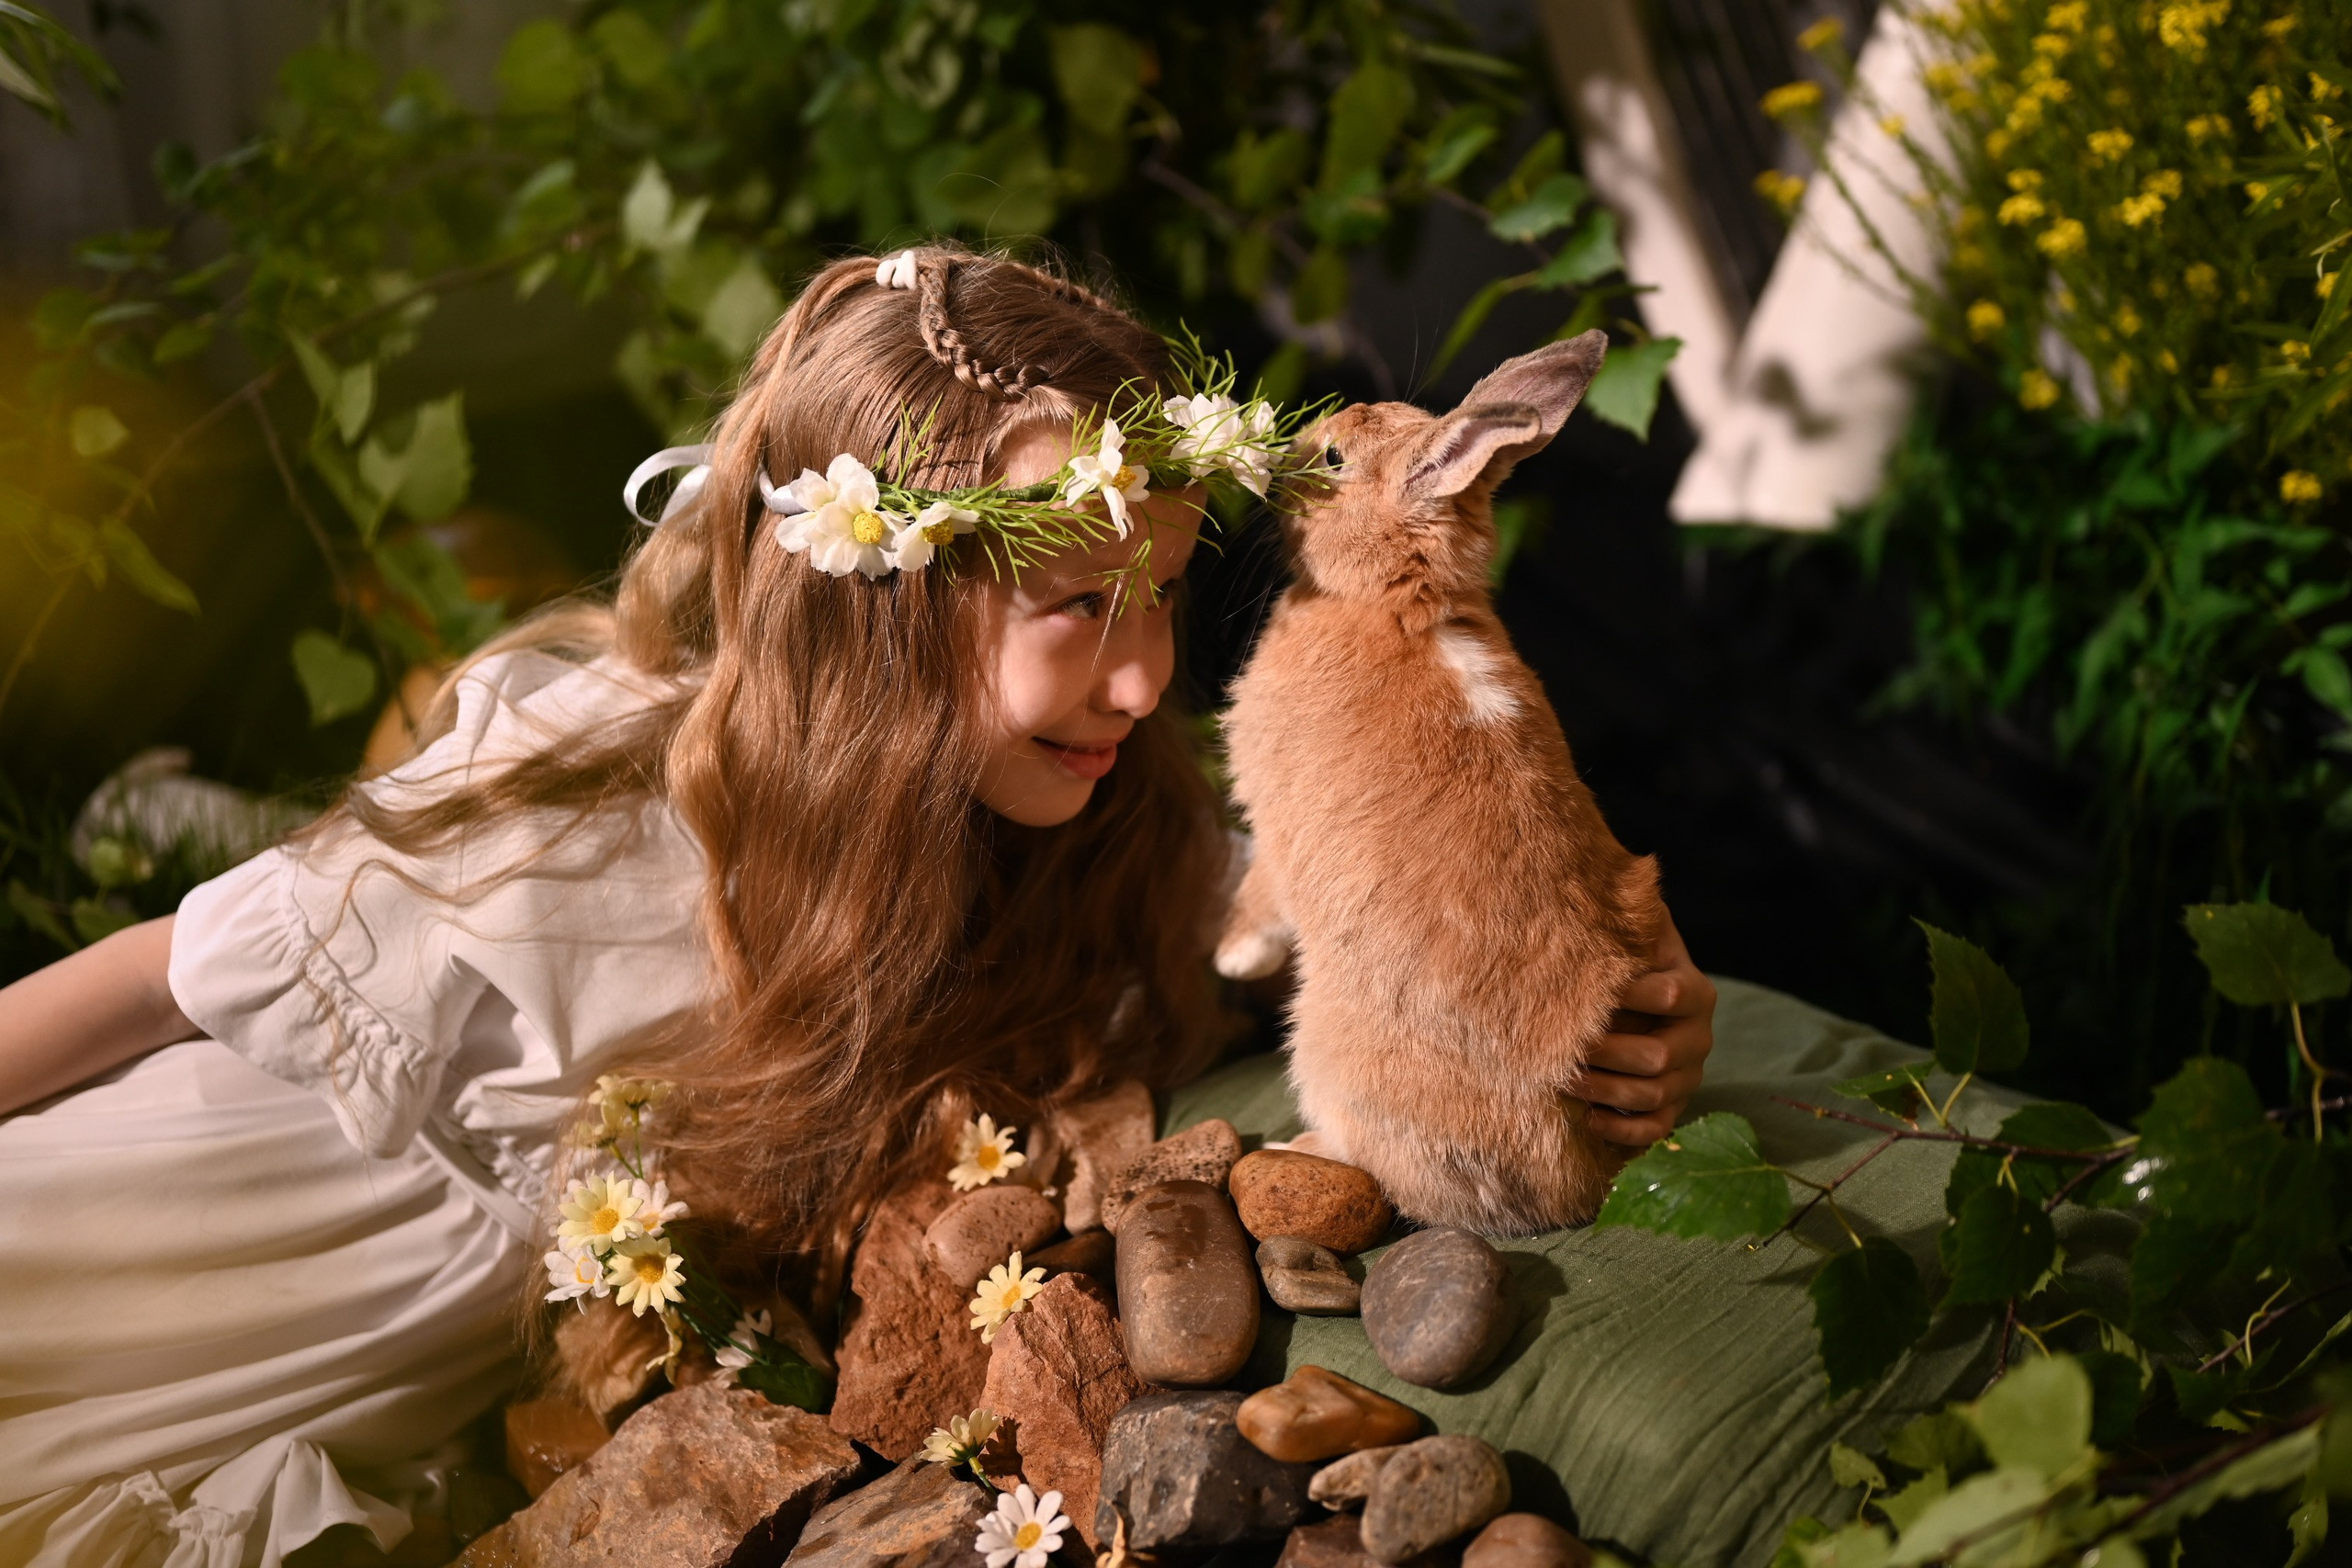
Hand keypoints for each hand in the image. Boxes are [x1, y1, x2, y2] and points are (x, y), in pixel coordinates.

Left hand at [1579, 912, 1714, 1145]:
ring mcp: (1687, 1077)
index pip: (1672, 995)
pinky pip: (1656, 1130)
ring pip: (1653, 1095)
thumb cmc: (1620, 963)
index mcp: (1694, 991)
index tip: (1588, 991)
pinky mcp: (1671, 1108)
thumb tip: (1592, 877)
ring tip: (1561, 1079)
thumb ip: (1625, 915)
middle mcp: (1697, 1037)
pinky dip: (1622, 1130)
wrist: (1630, 1004)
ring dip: (1604, 1090)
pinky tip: (1586, 1118)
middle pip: (1658, 1055)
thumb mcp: (1631, 936)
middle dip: (1606, 1053)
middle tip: (1560, 1046)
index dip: (1631, 995)